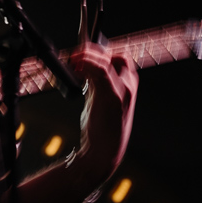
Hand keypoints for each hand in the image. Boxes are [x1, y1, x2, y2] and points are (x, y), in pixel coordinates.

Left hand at [66, 42, 137, 180]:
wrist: (104, 151)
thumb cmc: (101, 128)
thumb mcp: (99, 100)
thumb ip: (94, 83)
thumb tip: (82, 67)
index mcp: (128, 85)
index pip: (119, 58)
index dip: (101, 52)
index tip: (82, 53)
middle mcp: (128, 85)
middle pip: (115, 55)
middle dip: (95, 51)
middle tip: (76, 55)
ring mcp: (123, 90)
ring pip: (106, 61)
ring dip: (87, 55)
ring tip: (73, 59)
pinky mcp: (112, 96)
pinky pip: (101, 71)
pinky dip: (88, 63)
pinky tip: (77, 64)